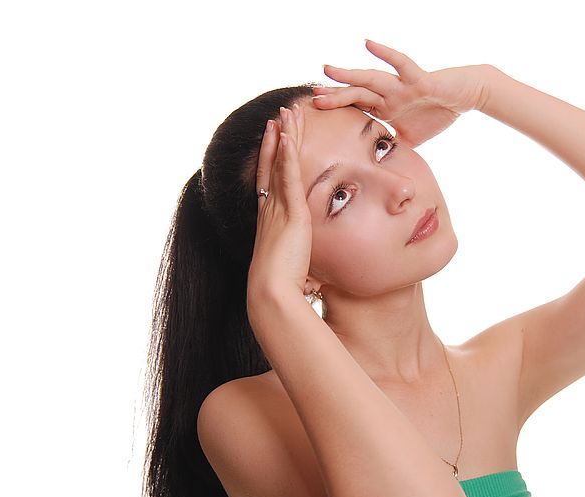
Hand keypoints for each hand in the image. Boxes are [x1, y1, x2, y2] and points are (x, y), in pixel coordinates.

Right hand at [248, 103, 313, 301]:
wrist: (272, 295)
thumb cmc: (283, 288)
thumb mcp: (295, 269)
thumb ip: (301, 264)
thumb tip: (313, 280)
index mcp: (270, 221)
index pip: (270, 181)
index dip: (272, 158)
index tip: (275, 138)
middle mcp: (270, 211)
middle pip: (272, 165)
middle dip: (275, 138)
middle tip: (279, 114)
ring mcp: (277, 210)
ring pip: (280, 164)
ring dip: (283, 137)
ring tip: (286, 112)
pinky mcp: (289, 214)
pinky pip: (287, 177)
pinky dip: (286, 155)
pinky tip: (288, 136)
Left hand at [312, 40, 492, 147]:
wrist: (464, 96)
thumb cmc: (438, 112)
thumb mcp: (411, 138)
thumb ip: (393, 147)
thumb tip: (381, 168)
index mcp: (386, 108)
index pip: (356, 108)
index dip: (337, 111)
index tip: (314, 115)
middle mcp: (389, 95)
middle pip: (356, 94)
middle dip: (335, 96)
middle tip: (311, 97)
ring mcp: (402, 86)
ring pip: (371, 80)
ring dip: (349, 76)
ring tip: (327, 70)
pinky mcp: (419, 80)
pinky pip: (400, 65)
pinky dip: (385, 54)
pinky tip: (367, 44)